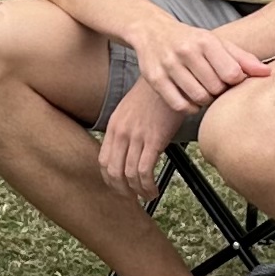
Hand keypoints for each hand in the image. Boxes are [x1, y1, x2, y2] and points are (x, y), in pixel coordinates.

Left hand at [96, 74, 189, 198]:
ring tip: (148, 195)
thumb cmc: (156, 94)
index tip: (120, 188)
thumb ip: (127, 129)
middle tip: (133, 198)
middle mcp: (120, 133)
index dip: (110, 180)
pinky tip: (155, 189)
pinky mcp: (153, 139)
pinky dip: (147, 185)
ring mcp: (135, 136)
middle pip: (113, 172)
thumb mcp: (132, 110)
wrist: (170, 78)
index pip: (104, 161)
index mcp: (114, 126)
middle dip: (122, 190)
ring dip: (138, 191)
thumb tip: (130, 149)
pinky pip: (144, 171)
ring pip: (129, 175)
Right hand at [138, 18, 273, 117]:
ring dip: (205, 100)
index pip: (232, 73)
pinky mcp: (155, 79)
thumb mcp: (218, 43)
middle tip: (216, 86)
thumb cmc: (191, 40)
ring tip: (204, 92)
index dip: (235, 82)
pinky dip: (190, 107)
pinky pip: (180, 105)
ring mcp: (169, 65)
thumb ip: (243, 59)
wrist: (152, 31)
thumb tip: (268, 73)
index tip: (230, 80)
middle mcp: (186, 51)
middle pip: (215, 88)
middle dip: (219, 91)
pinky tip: (192, 100)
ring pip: (198, 97)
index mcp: (206, 41)